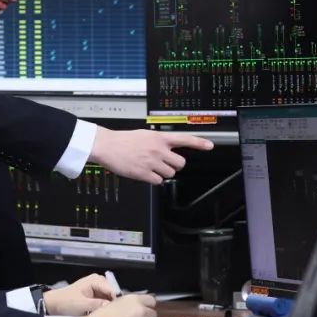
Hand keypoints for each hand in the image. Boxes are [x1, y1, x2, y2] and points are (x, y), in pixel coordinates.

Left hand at [43, 274, 114, 316]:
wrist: (54, 305)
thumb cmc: (66, 302)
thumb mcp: (81, 304)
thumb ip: (97, 304)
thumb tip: (110, 306)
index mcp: (96, 280)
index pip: (112, 290)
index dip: (116, 301)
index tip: (119, 312)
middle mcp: (99, 281)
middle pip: (112, 294)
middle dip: (113, 304)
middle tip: (114, 316)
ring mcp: (98, 288)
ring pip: (110, 298)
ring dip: (109, 306)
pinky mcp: (96, 295)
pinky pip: (105, 301)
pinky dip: (105, 308)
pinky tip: (104, 316)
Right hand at [89, 128, 213, 184]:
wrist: (107, 146)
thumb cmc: (123, 140)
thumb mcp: (144, 135)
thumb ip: (158, 141)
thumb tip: (168, 148)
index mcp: (159, 137)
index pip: (184, 139)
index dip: (199, 143)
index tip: (210, 146)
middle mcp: (158, 149)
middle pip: (180, 164)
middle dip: (174, 166)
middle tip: (164, 164)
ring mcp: (152, 162)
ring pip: (169, 174)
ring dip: (163, 173)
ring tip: (151, 167)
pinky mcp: (144, 173)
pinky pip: (158, 181)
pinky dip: (153, 180)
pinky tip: (145, 173)